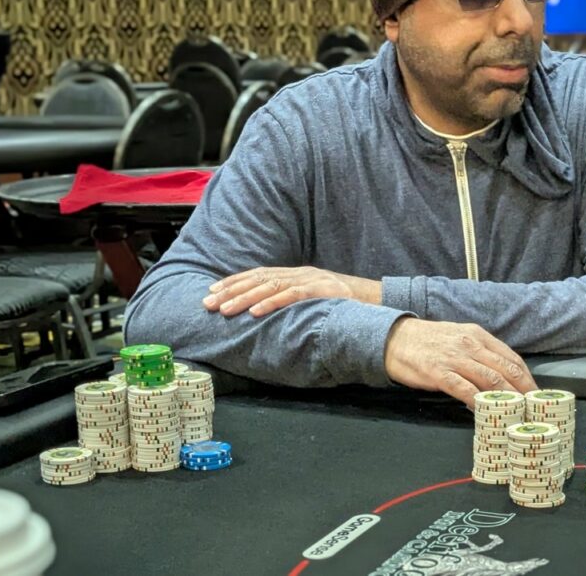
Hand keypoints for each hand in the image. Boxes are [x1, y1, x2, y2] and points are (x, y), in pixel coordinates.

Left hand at [203, 266, 380, 317]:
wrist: (378, 300)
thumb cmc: (346, 304)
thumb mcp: (315, 299)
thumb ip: (294, 301)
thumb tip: (268, 313)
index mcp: (297, 274)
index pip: (259, 274)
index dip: (234, 282)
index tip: (211, 291)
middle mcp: (300, 273)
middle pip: (258, 278)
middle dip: (230, 290)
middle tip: (207, 303)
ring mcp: (311, 280)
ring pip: (270, 286)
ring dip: (244, 297)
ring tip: (224, 309)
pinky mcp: (321, 291)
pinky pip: (292, 296)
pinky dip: (271, 302)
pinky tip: (254, 311)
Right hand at [383, 318, 537, 407]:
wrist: (394, 338)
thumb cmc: (428, 340)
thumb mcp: (459, 337)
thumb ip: (479, 353)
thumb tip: (499, 376)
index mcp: (478, 336)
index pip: (511, 358)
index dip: (527, 378)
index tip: (537, 394)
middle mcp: (470, 345)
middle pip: (507, 370)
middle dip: (525, 391)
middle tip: (535, 410)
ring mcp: (455, 359)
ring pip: (491, 380)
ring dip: (508, 399)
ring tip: (518, 415)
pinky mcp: (439, 373)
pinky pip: (465, 389)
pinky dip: (479, 402)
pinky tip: (486, 413)